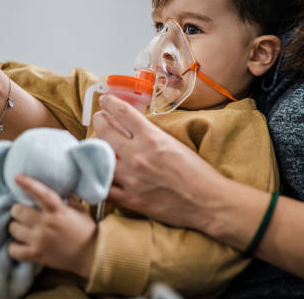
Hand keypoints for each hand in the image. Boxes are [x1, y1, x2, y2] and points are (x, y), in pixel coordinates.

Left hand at [8, 175, 96, 278]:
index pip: (41, 193)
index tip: (17, 177)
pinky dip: (15, 247)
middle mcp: (47, 224)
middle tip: (23, 213)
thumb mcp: (80, 210)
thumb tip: (60, 187)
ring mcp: (40, 240)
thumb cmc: (86, 230)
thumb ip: (68, 198)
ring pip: (13, 228)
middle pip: (18, 211)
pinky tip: (21, 244)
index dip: (28, 184)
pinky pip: (13, 249)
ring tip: (23, 228)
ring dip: (16, 226)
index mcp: (59, 211)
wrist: (91, 254)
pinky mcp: (36, 255)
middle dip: (18, 210)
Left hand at [92, 94, 224, 231]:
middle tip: (99, 119)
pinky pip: (104, 187)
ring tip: (97, 146)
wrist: (207, 201)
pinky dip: (100, 178)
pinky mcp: (130, 199)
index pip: (123, 112)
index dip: (110, 103)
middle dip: (99, 121)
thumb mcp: (175, 144)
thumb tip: (135, 128)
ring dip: (96, 150)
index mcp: (152, 138)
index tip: (105, 101)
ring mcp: (131, 179)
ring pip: (99, 158)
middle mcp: (138, 155)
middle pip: (105, 131)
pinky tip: (99, 173)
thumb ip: (153, 135)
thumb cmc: (197, 172)